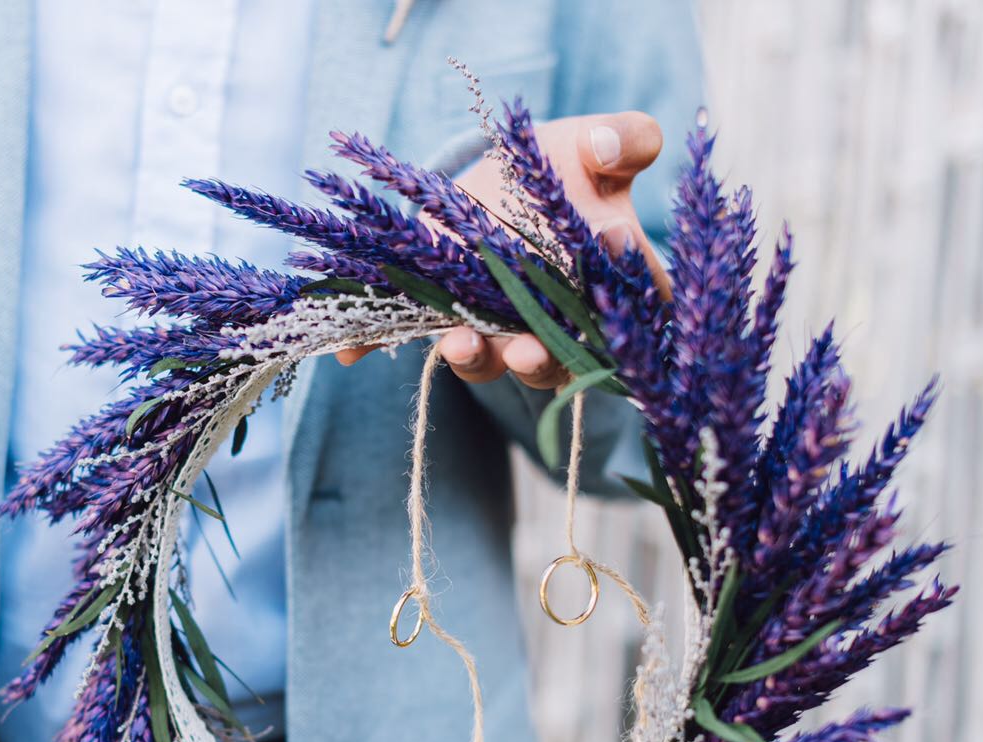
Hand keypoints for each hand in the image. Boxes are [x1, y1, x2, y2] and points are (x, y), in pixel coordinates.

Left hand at [338, 110, 670, 389]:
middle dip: (540, 360)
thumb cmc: (571, 163)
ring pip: (490, 360)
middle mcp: (555, 323)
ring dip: (474, 358)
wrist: (512, 172)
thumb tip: (612, 150)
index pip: (630, 314)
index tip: (604, 290)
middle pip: (556, 360)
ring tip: (459, 343)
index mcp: (609, 288)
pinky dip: (378, 343)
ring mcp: (497, 328)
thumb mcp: (601, 142)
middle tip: (528, 352)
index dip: (622, 312)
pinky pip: (410, 336)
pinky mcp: (445, 316)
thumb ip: (624, 140)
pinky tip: (352, 347)